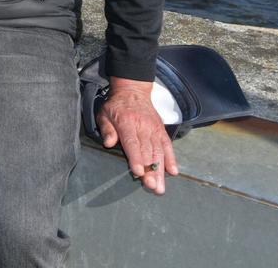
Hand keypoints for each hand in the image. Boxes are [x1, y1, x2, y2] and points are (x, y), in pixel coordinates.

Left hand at [97, 77, 178, 194]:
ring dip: (160, 170)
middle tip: (152, 186)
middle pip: (147, 151)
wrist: (133, 91)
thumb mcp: (104, 113)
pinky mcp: (161, 131)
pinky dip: (171, 159)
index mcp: (127, 122)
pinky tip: (173, 172)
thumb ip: (106, 129)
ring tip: (160, 186)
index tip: (139, 172)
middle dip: (150, 170)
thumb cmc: (116, 106)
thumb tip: (108, 143)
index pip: (132, 143)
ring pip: (159, 152)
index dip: (136, 158)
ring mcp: (154, 129)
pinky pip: (167, 146)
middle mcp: (143, 126)